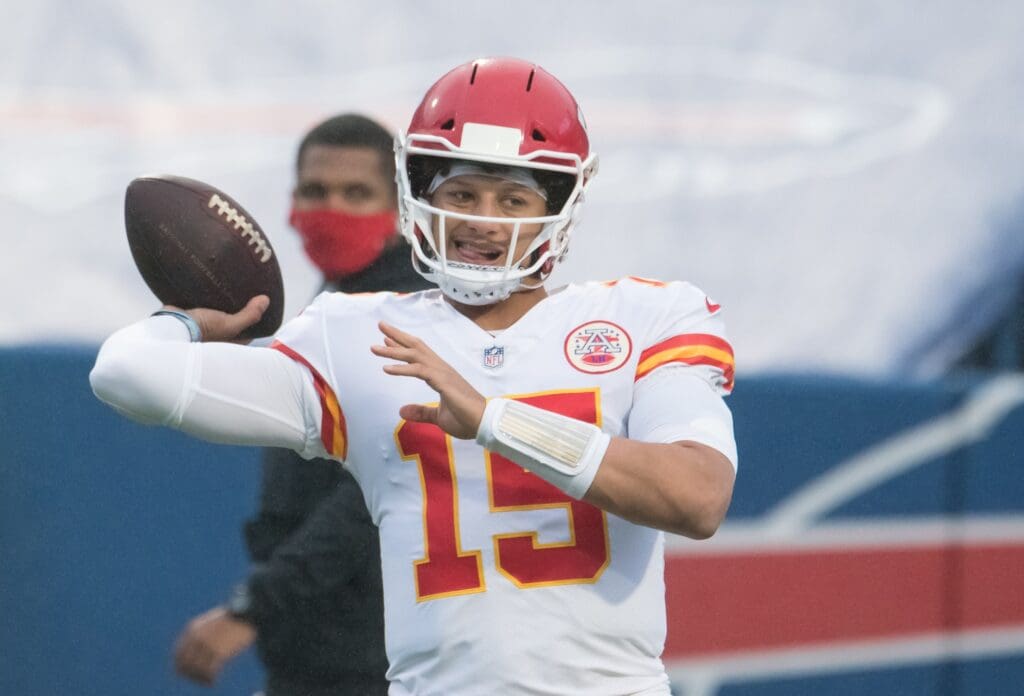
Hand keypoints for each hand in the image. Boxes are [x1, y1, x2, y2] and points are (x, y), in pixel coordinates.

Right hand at [165, 295, 268, 342]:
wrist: (168, 328)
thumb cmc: (201, 332)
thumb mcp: (229, 325)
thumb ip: (249, 315)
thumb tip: (266, 300)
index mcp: (231, 343)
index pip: (250, 330)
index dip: (256, 318)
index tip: (260, 300)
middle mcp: (219, 337)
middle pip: (234, 321)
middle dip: (239, 308)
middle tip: (245, 288)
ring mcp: (205, 327)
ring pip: (219, 312)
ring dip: (223, 302)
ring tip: (230, 284)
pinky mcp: (192, 317)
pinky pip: (205, 305)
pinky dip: (209, 298)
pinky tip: (212, 286)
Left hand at [173, 607, 255, 685]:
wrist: (249, 613)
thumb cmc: (235, 618)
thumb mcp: (212, 622)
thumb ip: (203, 633)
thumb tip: (199, 649)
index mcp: (192, 629)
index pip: (178, 655)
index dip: (182, 666)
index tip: (190, 673)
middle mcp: (196, 638)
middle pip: (185, 665)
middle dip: (191, 674)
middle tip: (201, 679)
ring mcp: (207, 645)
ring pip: (196, 671)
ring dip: (201, 679)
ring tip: (208, 682)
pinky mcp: (218, 652)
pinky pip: (209, 672)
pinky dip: (210, 680)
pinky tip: (213, 682)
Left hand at [371, 322, 486, 438]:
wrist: (484, 423)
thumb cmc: (466, 419)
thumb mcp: (438, 417)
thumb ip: (421, 412)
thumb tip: (402, 411)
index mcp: (441, 375)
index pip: (419, 355)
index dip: (403, 346)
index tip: (387, 339)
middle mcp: (441, 369)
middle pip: (416, 347)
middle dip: (397, 336)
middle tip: (380, 324)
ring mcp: (443, 374)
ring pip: (415, 356)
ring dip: (394, 351)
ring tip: (375, 347)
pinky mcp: (443, 382)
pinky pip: (419, 371)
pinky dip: (402, 369)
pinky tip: (386, 368)